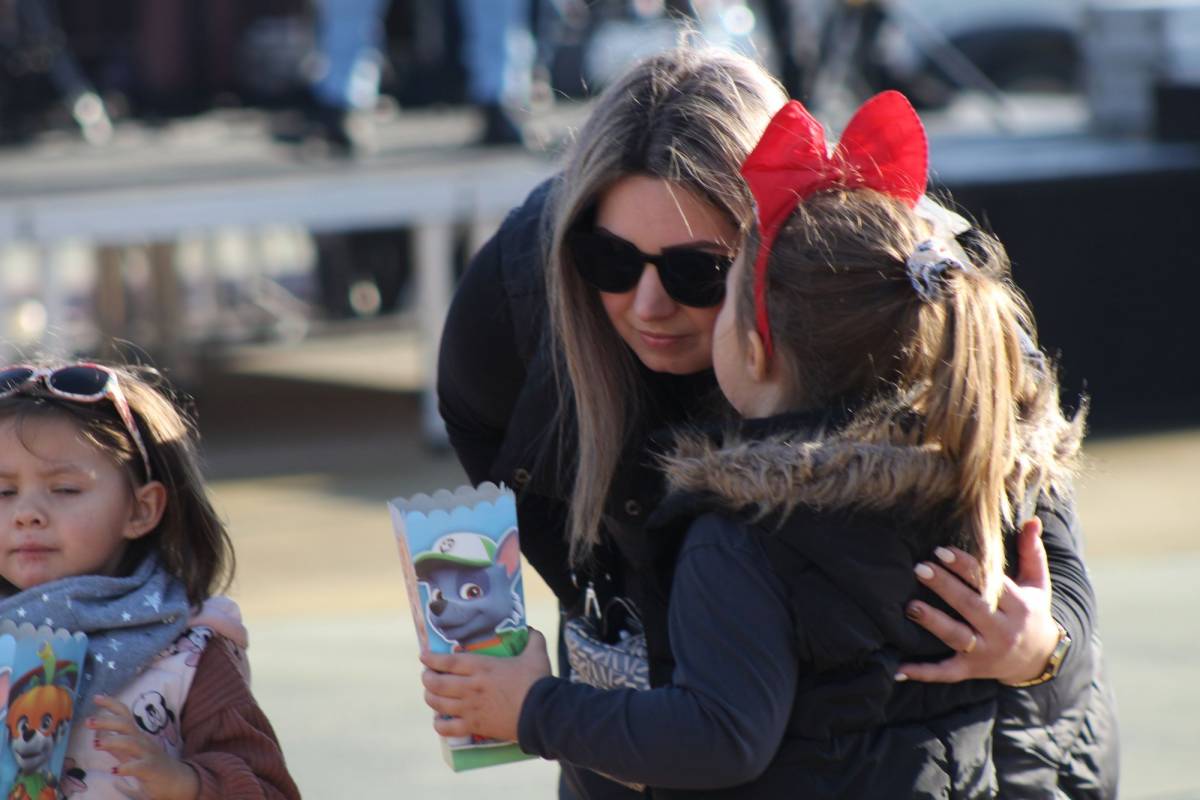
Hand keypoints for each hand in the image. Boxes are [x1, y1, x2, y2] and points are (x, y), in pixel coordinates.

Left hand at [88, 695, 198, 799]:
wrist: (176, 781)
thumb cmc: (150, 766)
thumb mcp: (131, 754)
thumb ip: (115, 746)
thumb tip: (97, 737)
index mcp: (136, 736)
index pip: (124, 715)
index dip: (111, 705)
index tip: (96, 697)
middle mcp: (142, 741)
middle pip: (126, 725)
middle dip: (107, 721)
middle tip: (88, 721)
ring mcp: (148, 753)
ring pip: (131, 743)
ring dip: (113, 742)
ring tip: (95, 745)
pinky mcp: (151, 769)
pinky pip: (138, 766)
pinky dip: (126, 767)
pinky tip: (114, 770)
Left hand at [419, 628, 551, 741]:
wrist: (542, 713)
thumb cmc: (537, 682)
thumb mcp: (536, 654)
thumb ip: (532, 639)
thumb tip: (530, 629)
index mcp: (482, 667)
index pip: (448, 661)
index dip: (431, 658)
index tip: (423, 656)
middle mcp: (470, 687)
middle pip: (437, 683)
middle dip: (427, 678)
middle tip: (427, 676)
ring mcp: (470, 708)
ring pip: (438, 704)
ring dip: (430, 698)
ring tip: (430, 695)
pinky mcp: (475, 726)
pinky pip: (447, 729)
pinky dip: (439, 725)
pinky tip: (439, 722)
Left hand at [897, 518, 1061, 685]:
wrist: (1040, 660)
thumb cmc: (1031, 612)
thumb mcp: (1038, 584)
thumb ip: (1032, 551)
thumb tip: (1032, 520)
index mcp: (1018, 605)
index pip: (989, 583)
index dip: (966, 566)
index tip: (941, 551)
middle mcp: (1002, 630)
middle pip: (971, 606)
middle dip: (945, 587)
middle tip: (919, 568)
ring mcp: (986, 652)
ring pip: (958, 637)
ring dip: (933, 622)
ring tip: (910, 606)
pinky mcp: (972, 670)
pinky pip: (946, 672)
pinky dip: (923, 672)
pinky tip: (899, 668)